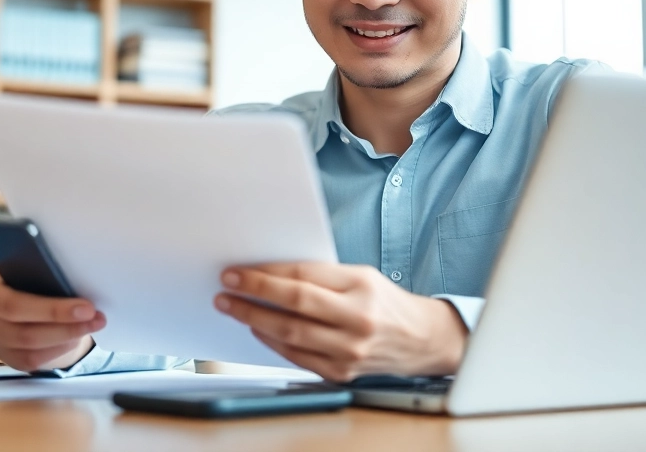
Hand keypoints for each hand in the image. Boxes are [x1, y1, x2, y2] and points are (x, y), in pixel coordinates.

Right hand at [0, 269, 103, 371]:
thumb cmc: (33, 278)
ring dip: (66, 338)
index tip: (86, 306)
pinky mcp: (5, 355)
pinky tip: (75, 339)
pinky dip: (57, 350)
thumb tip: (75, 284)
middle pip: (25, 331)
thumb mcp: (33, 270)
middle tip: (96, 318)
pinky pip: (31, 361)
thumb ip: (44, 275)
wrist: (24, 297)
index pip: (14, 303)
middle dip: (66, 325)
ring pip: (30, 348)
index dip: (53, 309)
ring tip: (92, 326)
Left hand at [214, 262, 466, 381]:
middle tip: (226, 290)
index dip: (265, 276)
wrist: (420, 340)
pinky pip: (297, 357)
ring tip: (234, 308)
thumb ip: (319, 275)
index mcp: (361, 289)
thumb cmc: (385, 302)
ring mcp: (350, 351)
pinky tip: (259, 329)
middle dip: (252, 298)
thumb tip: (271, 272)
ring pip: (290, 336)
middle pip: (293, 308)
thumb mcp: (359, 275)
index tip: (238, 272)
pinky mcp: (342, 373)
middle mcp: (357, 322)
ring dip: (255, 321)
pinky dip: (273, 342)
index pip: (302, 279)